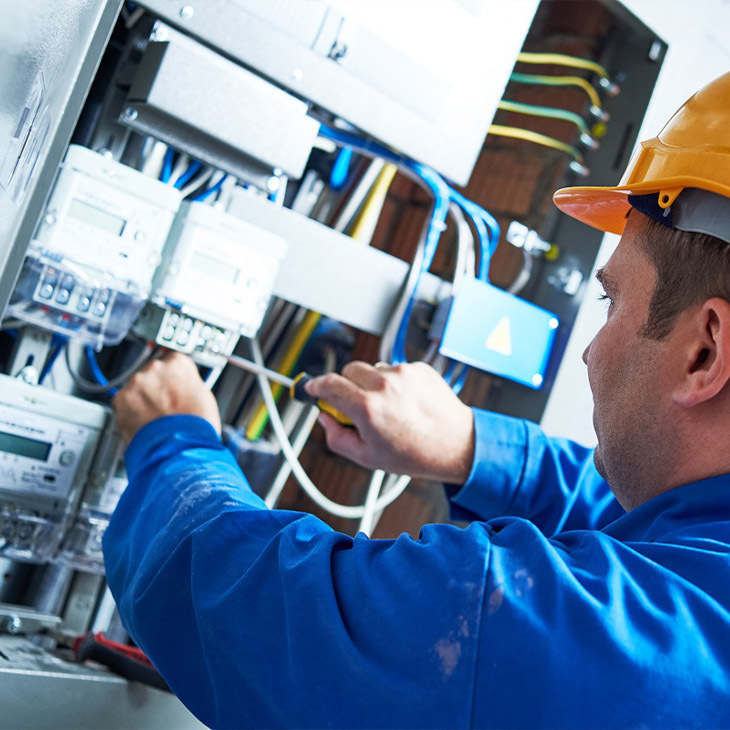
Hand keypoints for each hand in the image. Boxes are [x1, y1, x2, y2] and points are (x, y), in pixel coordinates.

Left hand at [113, 352, 220, 443]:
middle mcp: (155, 367)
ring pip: (136, 387)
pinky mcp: (120, 399)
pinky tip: (143, 422)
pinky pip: (123, 402)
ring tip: (154, 417)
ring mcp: (136, 382)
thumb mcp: (203, 396)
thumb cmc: (195, 426)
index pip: (172, 360)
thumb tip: (182, 386)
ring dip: (142, 399)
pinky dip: (130, 411)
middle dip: (156, 387)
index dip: (173, 377)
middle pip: (152, 372)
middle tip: (164, 405)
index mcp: (178, 363)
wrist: (179, 448)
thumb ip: (188, 384)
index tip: (172, 386)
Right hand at [305, 361, 474, 482]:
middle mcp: (384, 384)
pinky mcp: (419, 367)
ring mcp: (403, 373)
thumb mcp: (367, 457)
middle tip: (355, 406)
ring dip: (371, 383)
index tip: (312, 388)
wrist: (456, 444)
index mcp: (367, 407)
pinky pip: (394, 369)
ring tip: (388, 407)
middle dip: (345, 385)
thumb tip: (324, 418)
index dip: (315, 386)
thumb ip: (336, 437)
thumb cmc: (415, 454)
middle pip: (347, 371)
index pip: (328, 384)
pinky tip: (405, 402)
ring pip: (372, 369)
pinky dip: (394, 382)